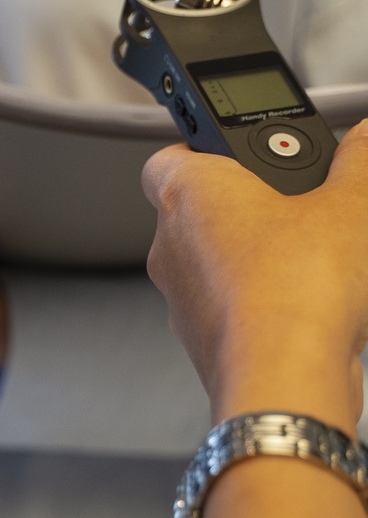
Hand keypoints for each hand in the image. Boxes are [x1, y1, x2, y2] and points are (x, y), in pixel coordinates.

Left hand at [142, 125, 367, 433]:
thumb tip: (363, 140)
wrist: (287, 377)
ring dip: (258, 256)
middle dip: (249, 205)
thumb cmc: (297, 288)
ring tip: (315, 255)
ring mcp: (182, 301)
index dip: (204, 148)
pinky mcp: (204, 344)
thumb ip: (357, 161)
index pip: (169, 154)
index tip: (245, 149)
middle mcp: (171, 248)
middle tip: (299, 201)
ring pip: (217, 265)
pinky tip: (311, 302)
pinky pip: (231, 308)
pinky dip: (263, 301)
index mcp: (188, 194)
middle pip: (201, 212)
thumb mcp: (350, 204)